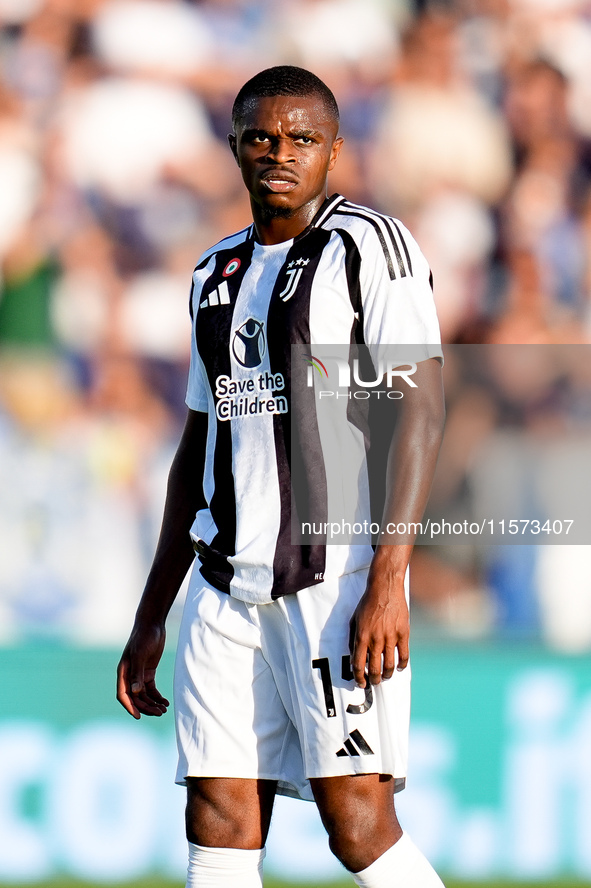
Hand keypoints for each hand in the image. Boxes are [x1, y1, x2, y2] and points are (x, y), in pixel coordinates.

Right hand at [117, 622, 169, 718]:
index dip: (130, 707)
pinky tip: (165, 702)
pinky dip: (157, 696)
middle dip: (146, 707)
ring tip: (163, 710)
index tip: (138, 716)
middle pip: (135, 697)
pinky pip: (151, 689)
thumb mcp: (140, 654)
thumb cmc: (144, 637)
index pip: (123, 694)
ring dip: (152, 704)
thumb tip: (134, 692)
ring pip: (144, 695)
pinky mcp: (148, 671)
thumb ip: (137, 673)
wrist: (152, 624)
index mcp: (123, 672)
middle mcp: (129, 675)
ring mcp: (139, 674)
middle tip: (159, 713)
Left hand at [349, 568, 408, 688]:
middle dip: (373, 680)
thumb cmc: (368, 603)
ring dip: (387, 675)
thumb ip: (353, 638)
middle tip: (374, 682)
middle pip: (374, 669)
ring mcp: (390, 637)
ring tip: (386, 676)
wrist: (385, 588)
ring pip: (390, 666)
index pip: (358, 664)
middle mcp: (375, 639)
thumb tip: (354, 656)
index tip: (360, 683)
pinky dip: (402, 665)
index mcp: (361, 636)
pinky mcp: (403, 634)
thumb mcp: (354, 619)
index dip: (359, 677)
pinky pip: (404, 656)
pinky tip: (399, 667)